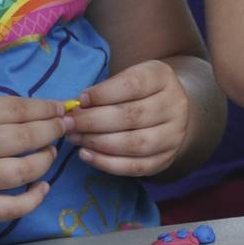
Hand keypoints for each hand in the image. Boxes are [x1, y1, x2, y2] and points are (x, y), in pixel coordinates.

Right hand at [0, 97, 64, 221]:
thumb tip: (45, 110)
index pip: (16, 110)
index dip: (45, 108)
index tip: (61, 109)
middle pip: (24, 138)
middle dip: (53, 131)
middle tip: (64, 129)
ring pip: (24, 171)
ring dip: (46, 160)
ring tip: (49, 153)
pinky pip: (12, 208)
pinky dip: (34, 198)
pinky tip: (42, 187)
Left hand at [67, 60, 191, 176]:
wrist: (169, 111)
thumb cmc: (138, 92)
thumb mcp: (127, 77)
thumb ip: (106, 89)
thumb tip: (78, 107)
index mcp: (163, 78)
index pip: (134, 85)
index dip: (104, 94)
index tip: (80, 100)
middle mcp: (174, 106)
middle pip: (132, 116)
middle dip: (93, 121)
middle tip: (69, 124)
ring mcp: (174, 135)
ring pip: (135, 143)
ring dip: (98, 143)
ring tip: (75, 138)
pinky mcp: (166, 159)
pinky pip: (136, 167)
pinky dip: (107, 163)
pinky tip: (86, 155)